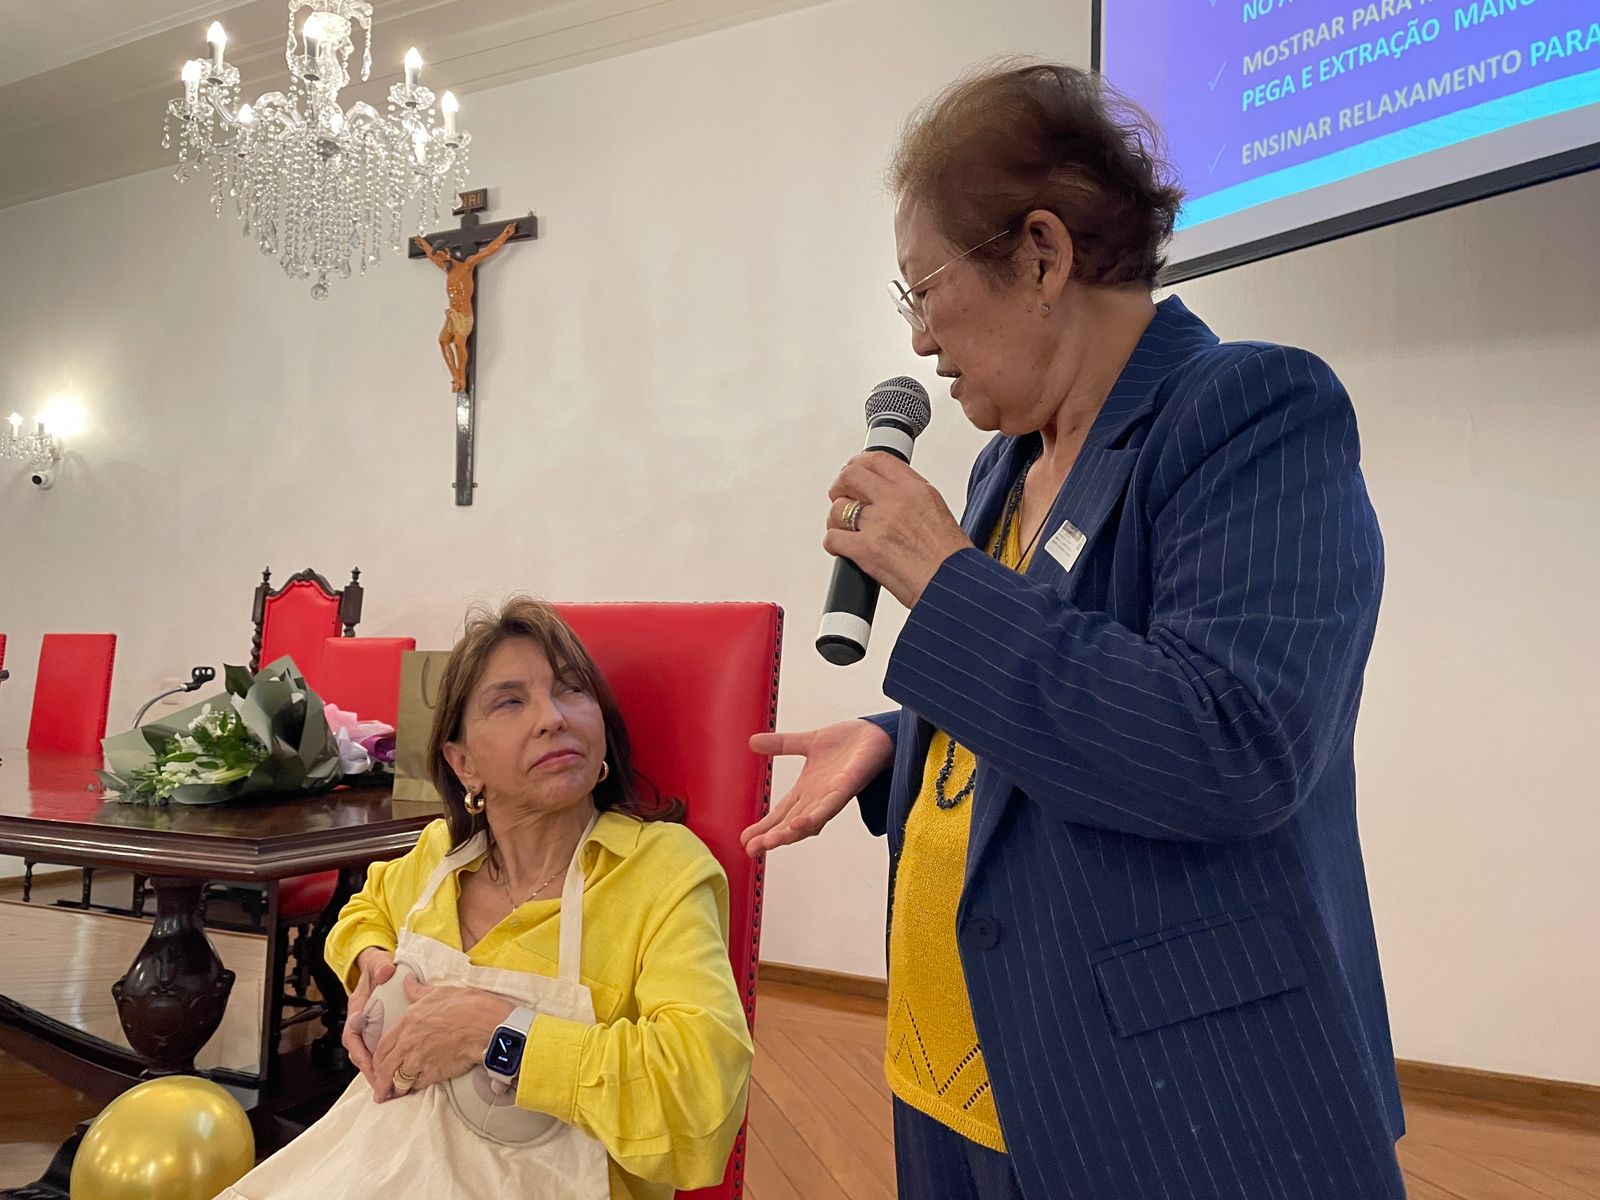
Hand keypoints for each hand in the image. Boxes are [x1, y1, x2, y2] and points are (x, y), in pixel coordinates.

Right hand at [341, 946, 394, 1087]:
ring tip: (389, 1086)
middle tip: (381, 1085)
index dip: (359, 1052)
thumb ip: (381, 966)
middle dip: (369, 1069)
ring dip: (377, 1070)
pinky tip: (398, 1073)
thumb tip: (385, 971)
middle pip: (359, 1051)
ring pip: (368, 1054)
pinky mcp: (380, 1030)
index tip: (369, 1065)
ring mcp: (370, 1026)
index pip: (352, 1034)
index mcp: (357, 1007)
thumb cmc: (379, 966)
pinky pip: (379, 1050)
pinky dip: (386, 1062)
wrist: (382, 966)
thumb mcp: (379, 963)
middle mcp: (361, 1020)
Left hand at [370, 977, 513, 1101]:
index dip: (376, 1059)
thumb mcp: (440, 992)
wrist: (489, 1027)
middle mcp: (409, 1044)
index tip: (376, 1065)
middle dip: (380, 1079)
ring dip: (394, 1088)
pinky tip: (413, 1089)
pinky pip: (416, 1086)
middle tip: (379, 1086)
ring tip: (392, 1093)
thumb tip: (407, 981)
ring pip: (397, 1080)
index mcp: (408, 1022)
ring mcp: (420, 1061)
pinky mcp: (435, 1074)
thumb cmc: (469, 1006)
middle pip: (385, 1068)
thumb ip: (418, 991)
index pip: (382, 1046)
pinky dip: (412, 1088)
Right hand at [741, 719, 894, 854]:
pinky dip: (813, 817)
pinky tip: (798, 824)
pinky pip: (829, 807)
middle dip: (770, 837)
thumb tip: (752, 742)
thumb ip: (781, 745)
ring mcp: (833, 796)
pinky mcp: (847, 788)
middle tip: (750, 849)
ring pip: (807, 822)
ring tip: (769, 842)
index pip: (781, 813)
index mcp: (808, 790)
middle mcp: (818, 798)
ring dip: (788, 833)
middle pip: (790, 824)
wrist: (878, 733)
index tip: (744, 840)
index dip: (764, 827)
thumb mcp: (808, 741)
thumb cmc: (849, 742)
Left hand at [826, 453, 970, 607]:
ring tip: (843, 528)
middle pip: (851, 475)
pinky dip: (833, 544)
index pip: (878, 459)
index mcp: (916, 489)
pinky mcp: (865, 549)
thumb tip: (891, 497)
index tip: (854, 470)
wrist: (953, 586)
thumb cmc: (950, 560)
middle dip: (841, 486)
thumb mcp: (938, 513)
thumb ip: (912, 500)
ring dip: (836, 519)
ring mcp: (878, 524)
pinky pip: (833, 538)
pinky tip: (843, 548)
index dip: (859, 462)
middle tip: (842, 496)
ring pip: (838, 508)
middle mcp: (896, 501)